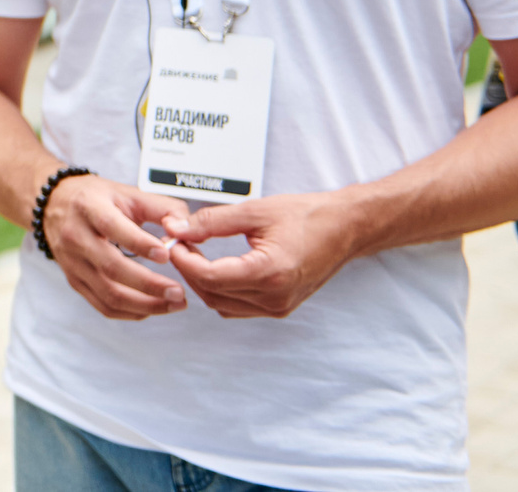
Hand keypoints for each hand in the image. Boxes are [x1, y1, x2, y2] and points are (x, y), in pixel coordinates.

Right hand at [39, 171, 187, 319]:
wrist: (54, 206)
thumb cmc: (95, 199)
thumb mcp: (126, 193)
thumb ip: (160, 207)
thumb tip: (183, 228)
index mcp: (88, 208)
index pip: (112, 227)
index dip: (139, 243)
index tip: (166, 254)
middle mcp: (76, 236)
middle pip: (111, 267)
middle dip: (149, 284)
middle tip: (178, 292)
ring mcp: (73, 263)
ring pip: (108, 293)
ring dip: (145, 305)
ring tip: (173, 304)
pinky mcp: (75, 281)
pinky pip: (103, 305)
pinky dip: (130, 312)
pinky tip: (151, 309)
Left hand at [162, 191, 364, 318]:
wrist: (344, 228)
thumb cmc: (307, 216)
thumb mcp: (254, 211)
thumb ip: (212, 221)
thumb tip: (177, 228)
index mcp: (270, 273)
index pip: (210, 277)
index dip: (184, 259)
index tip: (173, 241)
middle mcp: (274, 298)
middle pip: (212, 294)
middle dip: (188, 269)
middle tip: (179, 243)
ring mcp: (278, 307)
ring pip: (221, 304)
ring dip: (202, 282)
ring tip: (194, 253)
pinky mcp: (279, 307)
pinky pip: (237, 307)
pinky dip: (219, 291)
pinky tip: (214, 268)